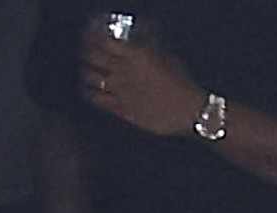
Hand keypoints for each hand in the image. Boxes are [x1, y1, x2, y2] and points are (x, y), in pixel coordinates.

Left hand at [79, 29, 204, 137]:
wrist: (189, 112)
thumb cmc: (182, 84)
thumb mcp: (166, 58)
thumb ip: (148, 49)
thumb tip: (140, 42)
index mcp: (135, 55)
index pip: (105, 40)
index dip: (96, 37)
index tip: (95, 36)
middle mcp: (123, 71)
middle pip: (94, 56)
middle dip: (88, 52)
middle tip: (88, 51)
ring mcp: (120, 91)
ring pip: (91, 77)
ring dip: (87, 72)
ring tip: (87, 71)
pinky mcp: (121, 109)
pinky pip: (98, 99)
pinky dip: (91, 93)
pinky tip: (91, 91)